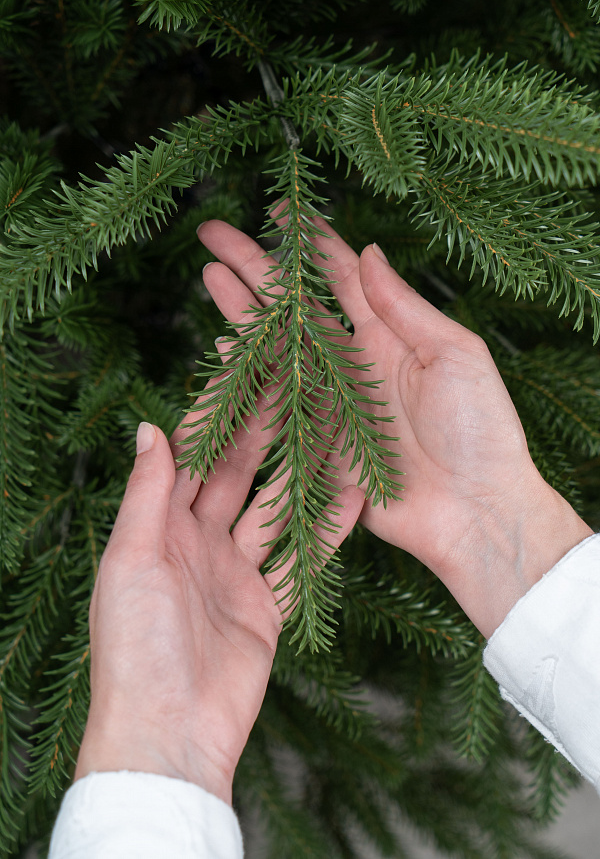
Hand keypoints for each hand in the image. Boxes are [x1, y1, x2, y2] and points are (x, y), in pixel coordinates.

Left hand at [75, 387, 362, 802]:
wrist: (169, 733)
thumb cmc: (135, 647)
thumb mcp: (132, 560)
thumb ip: (148, 494)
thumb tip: (152, 428)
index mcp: (157, 529)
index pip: (191, 458)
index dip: (217, 416)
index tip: (245, 373)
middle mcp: (196, 544)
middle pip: (236, 476)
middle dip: (264, 433)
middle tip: (296, 390)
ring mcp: (233, 575)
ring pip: (274, 511)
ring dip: (301, 474)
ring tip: (332, 431)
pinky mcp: (265, 606)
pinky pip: (300, 558)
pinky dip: (325, 530)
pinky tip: (352, 497)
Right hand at [198, 219, 591, 636]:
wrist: (475, 512)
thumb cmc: (480, 431)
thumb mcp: (455, 355)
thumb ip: (405, 307)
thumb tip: (369, 252)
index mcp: (391, 336)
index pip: (341, 278)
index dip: (309, 245)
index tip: (279, 213)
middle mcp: (355, 363)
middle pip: (296, 307)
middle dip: (257, 269)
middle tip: (216, 236)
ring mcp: (332, 402)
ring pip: (277, 347)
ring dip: (244, 312)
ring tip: (210, 277)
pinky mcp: (318, 442)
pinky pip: (275, 402)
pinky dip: (248, 374)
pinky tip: (223, 348)